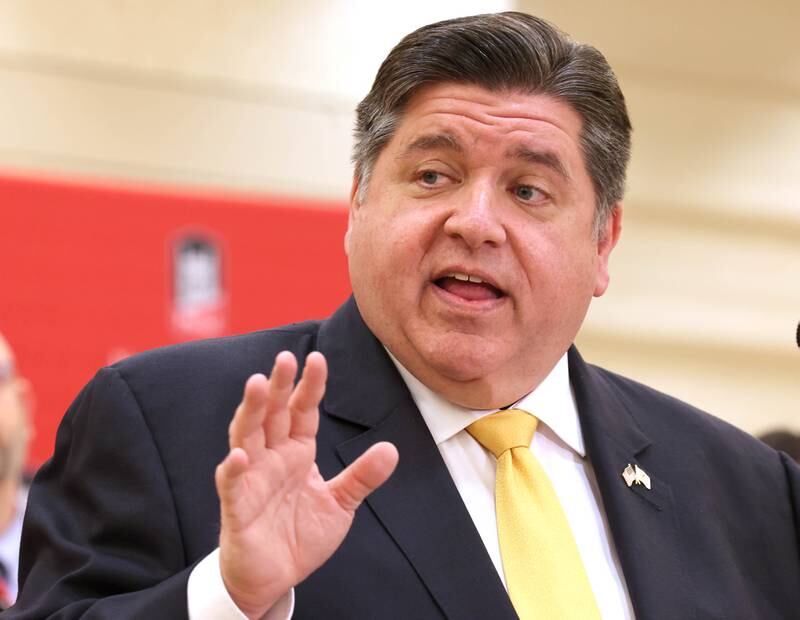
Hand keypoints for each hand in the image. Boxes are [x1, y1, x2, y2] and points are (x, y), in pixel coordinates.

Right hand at [215, 351, 398, 618]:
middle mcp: (272, 458)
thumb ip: (361, 477)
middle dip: (279, 386)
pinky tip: (241, 455)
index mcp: (297, 452)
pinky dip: (234, 469)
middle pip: (273, 414)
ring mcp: (251, 479)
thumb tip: (391, 449)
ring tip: (258, 384)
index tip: (317, 358)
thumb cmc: (300, 535)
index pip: (303, 411)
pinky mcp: (237, 507)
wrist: (275, 578)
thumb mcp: (339, 504)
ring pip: (247, 436)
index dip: (310, 386)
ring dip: (252, 411)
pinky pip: (232, 484)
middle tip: (285, 358)